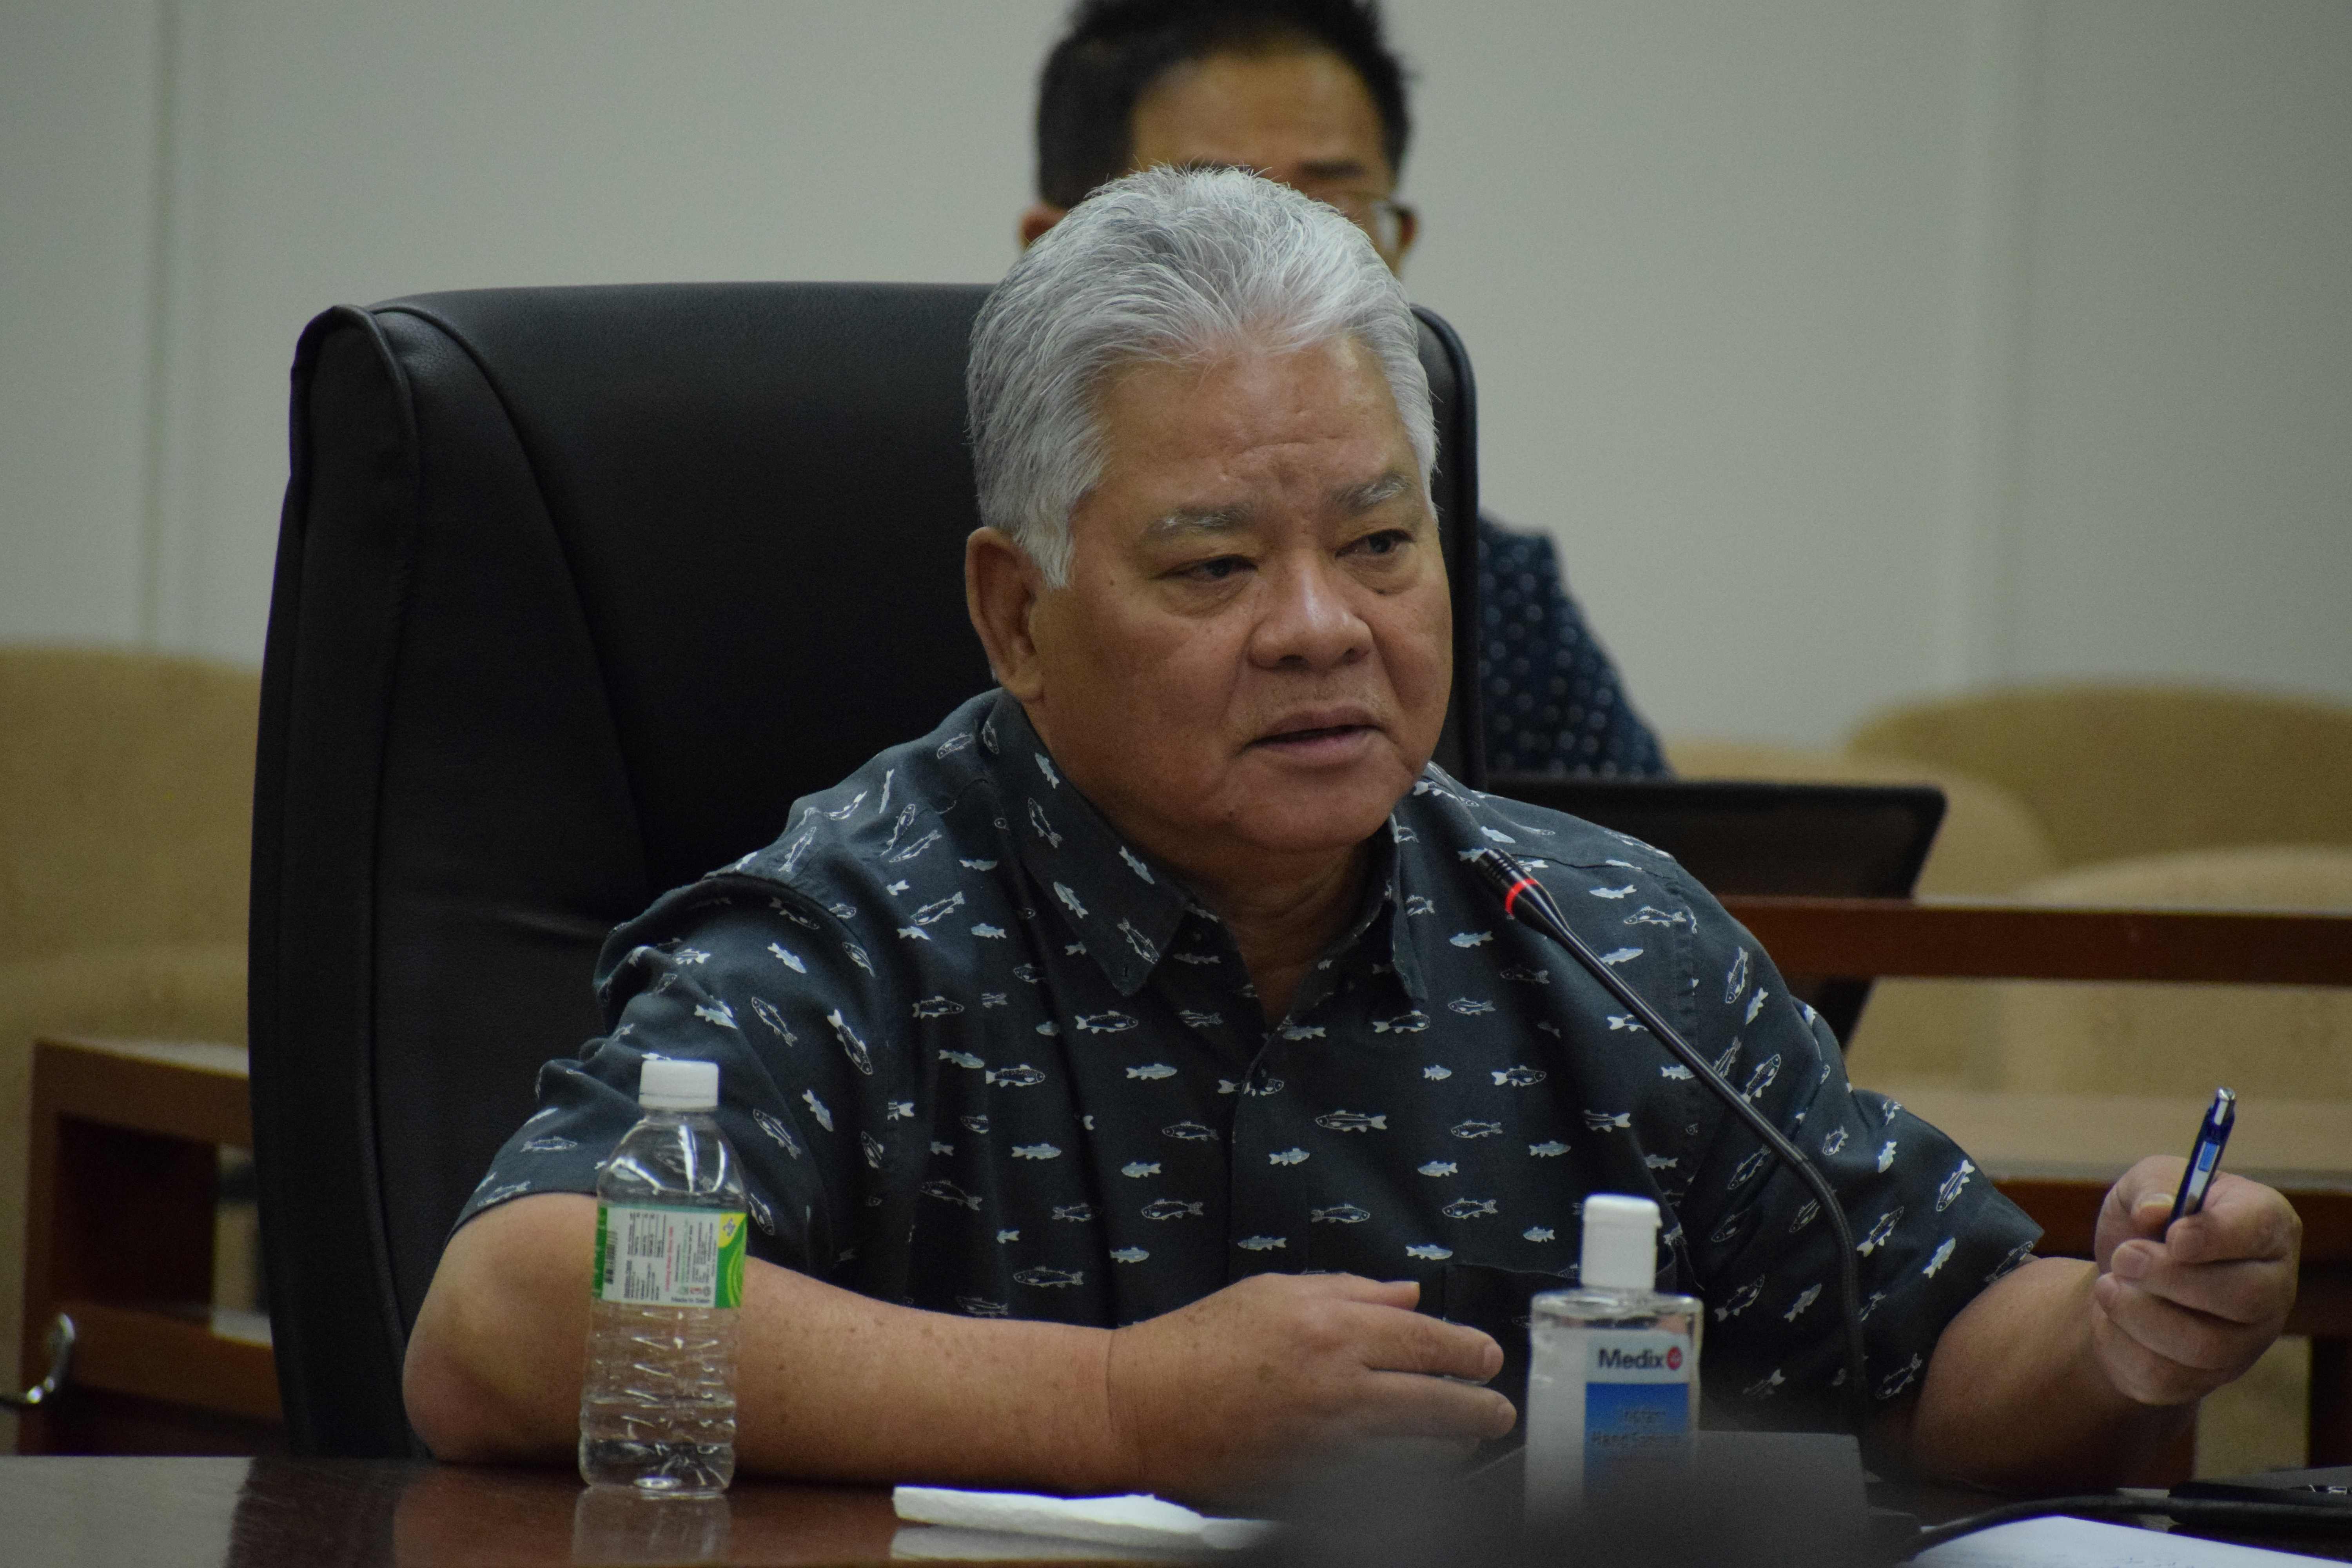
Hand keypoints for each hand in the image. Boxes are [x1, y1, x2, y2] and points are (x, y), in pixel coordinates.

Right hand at [1103, 1273, 1514, 1505]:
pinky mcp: (1310, 1487)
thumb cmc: (1197, 1344)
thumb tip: (1407, 1295)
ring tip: (1462, 1437)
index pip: (1429, 1340)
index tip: (1487, 1356)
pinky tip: (1410, 1467)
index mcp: (1330, 1328)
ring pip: (1421, 1452)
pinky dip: (1402, 1476)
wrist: (1139, 1406)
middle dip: (1482, 1408)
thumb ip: (1350, 1290)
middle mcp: (1337, 1387)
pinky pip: (1378, 1485)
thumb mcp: (1274, 1291)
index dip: (1470, 1351)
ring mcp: (1327, 1445)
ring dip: (1450, 1445)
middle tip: (1497, 1410)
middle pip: (1441, 1403)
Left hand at [2088, 1157, 2299, 1405]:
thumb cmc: (2147, 1223)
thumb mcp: (2144, 1184)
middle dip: (2170, 1277)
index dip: (2217, 1236)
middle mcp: (2271, 1287)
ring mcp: (2246, 1342)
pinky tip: (2111, 1316)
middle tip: (2123, 1256)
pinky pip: (2164, 1375)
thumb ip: (2152, 1184)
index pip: (2261, 1231)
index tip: (2173, 1235)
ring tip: (2108, 1284)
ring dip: (2138, 1312)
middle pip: (2244, 1297)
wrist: (2122, 1277)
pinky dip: (2121, 1341)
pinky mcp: (2205, 1379)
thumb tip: (2154, 1210)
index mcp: (2266, 1224)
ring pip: (2204, 1346)